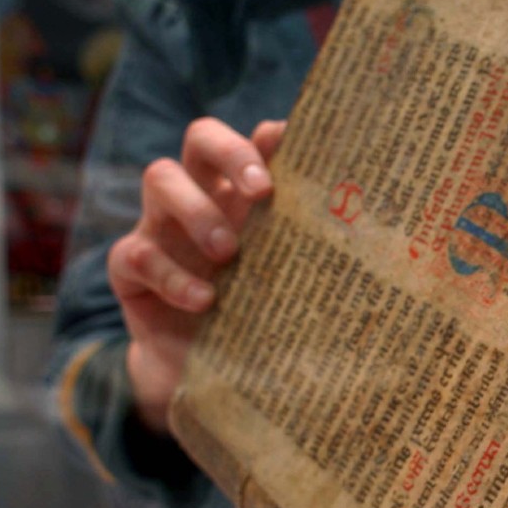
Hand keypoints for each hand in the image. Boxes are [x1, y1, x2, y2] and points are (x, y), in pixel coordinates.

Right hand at [108, 117, 285, 433]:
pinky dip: (172, 276)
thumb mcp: (286, 281)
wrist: (205, 370)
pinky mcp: (130, 269)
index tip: (298, 145)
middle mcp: (200, 195)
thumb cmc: (256, 313)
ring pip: (160, 179)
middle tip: (261, 190)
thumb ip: (310, 254)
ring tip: (230, 252)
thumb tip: (376, 244)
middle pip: (202, 138)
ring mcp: (160, 226)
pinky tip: (205, 301)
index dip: (271, 137)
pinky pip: (136, 253)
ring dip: (197, 209)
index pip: (254, 141)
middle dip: (230, 152)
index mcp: (242, 192)